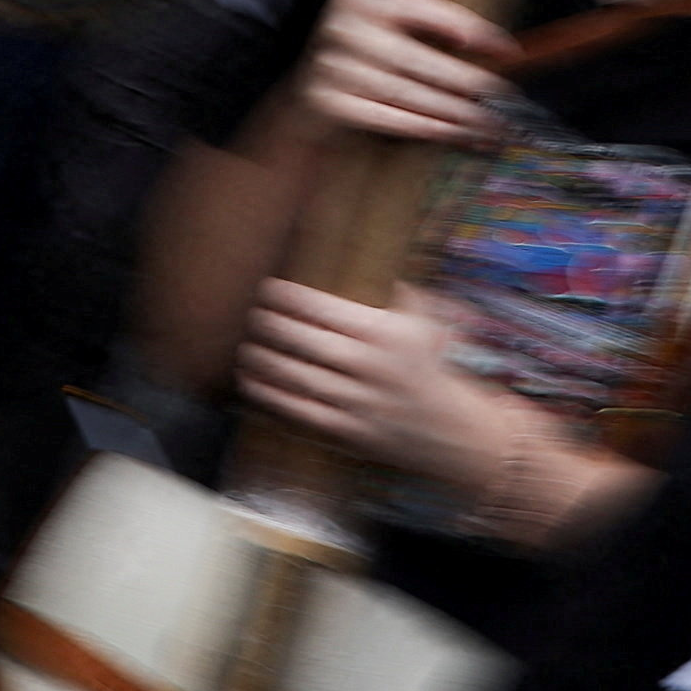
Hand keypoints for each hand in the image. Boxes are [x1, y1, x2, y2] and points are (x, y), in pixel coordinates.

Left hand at [236, 279, 535, 500]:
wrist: (447, 429)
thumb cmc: (426, 367)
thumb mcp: (419, 323)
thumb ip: (396, 293)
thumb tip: (371, 259)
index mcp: (382, 332)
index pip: (324, 309)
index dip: (289, 297)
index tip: (267, 288)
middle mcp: (367, 365)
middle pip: (303, 341)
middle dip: (269, 325)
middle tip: (250, 315)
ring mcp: (354, 400)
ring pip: (296, 377)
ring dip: (263, 360)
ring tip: (243, 346)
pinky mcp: (345, 431)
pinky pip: (299, 411)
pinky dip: (270, 396)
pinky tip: (251, 382)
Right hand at [294, 0, 512, 148]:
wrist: (298, 114)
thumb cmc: (355, 72)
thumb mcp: (380, 39)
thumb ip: (422, 35)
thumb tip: (495, 48)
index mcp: (358, 2)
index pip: (422, 9)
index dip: (469, 27)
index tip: (506, 48)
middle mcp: (341, 29)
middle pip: (419, 59)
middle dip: (468, 83)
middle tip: (504, 99)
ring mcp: (331, 68)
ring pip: (409, 93)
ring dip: (454, 112)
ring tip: (487, 125)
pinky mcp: (328, 105)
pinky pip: (390, 117)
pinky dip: (427, 127)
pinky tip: (453, 133)